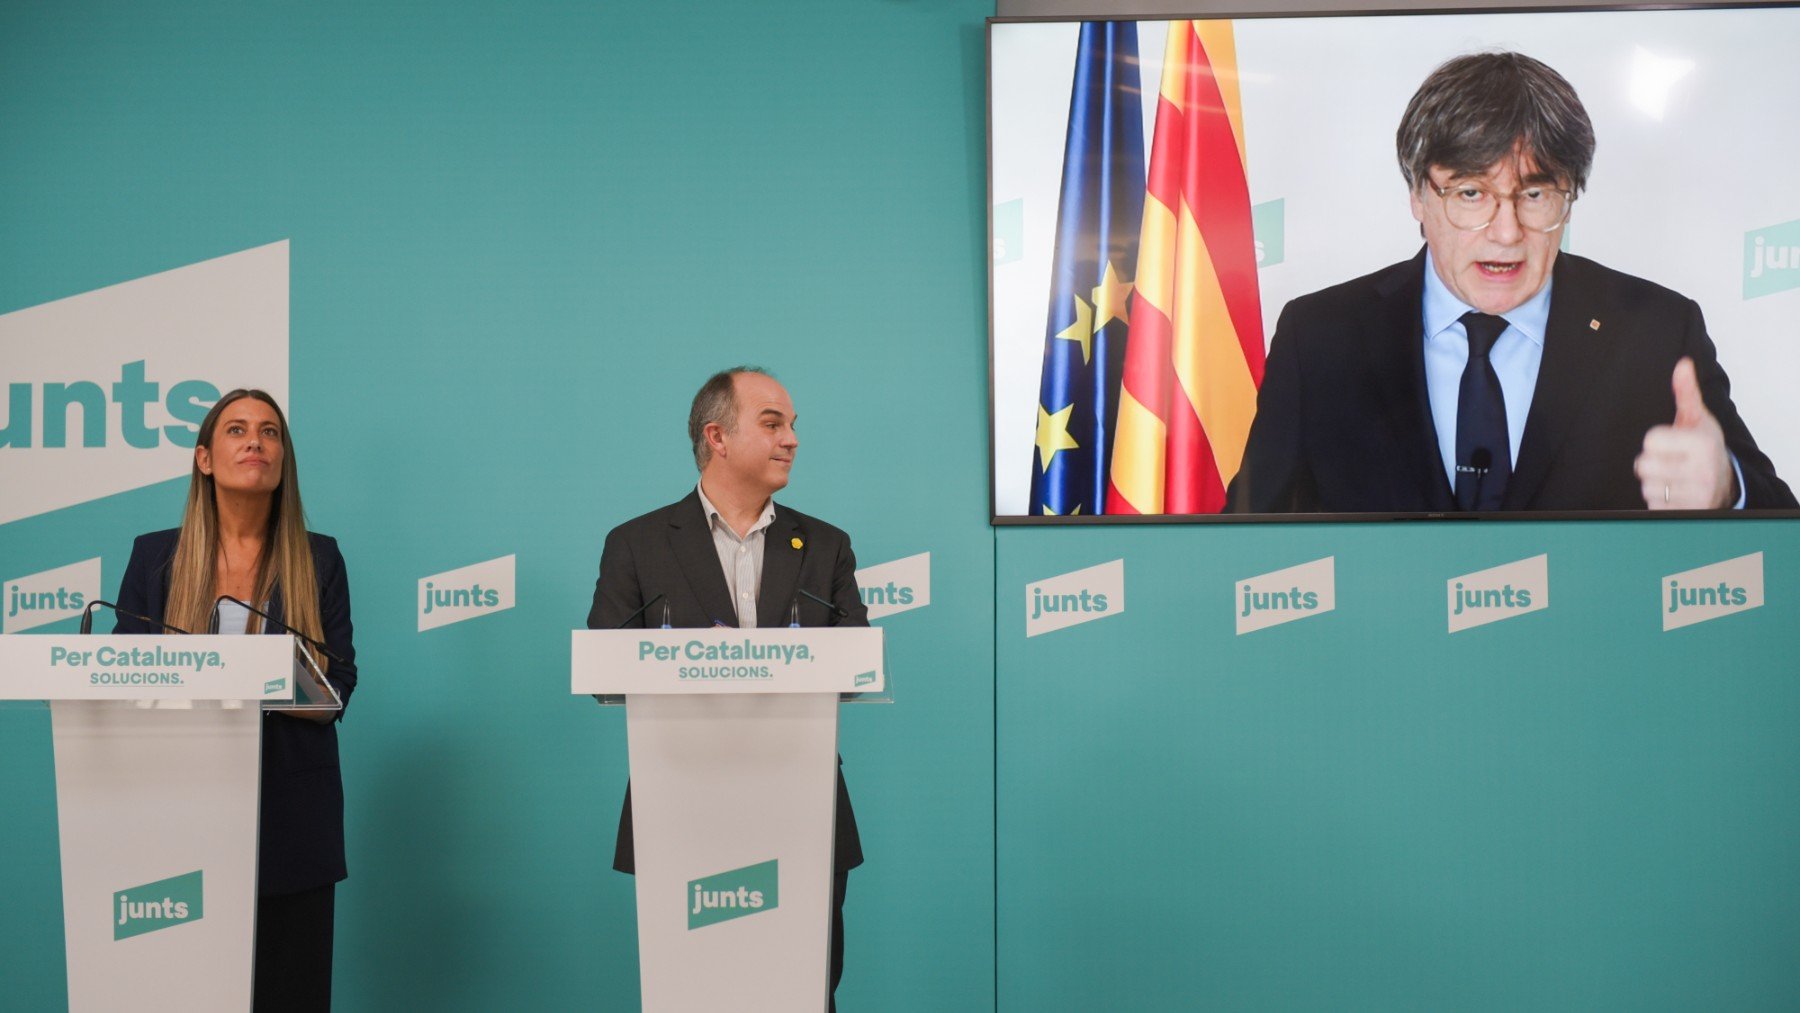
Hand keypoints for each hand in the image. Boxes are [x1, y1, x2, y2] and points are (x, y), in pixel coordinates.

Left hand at [1635, 357, 1734, 508]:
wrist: (1726, 482)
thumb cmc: (1705, 447)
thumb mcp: (1698, 419)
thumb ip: (1686, 393)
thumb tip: (1682, 364)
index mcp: (1702, 444)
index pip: (1650, 441)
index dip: (1656, 441)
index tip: (1673, 443)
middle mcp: (1702, 471)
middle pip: (1643, 465)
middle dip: (1652, 463)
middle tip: (1671, 461)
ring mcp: (1696, 495)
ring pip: (1646, 487)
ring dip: (1656, 482)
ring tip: (1676, 477)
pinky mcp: (1687, 513)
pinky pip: (1652, 505)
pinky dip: (1659, 500)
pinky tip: (1676, 493)